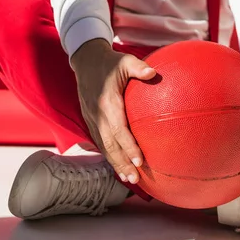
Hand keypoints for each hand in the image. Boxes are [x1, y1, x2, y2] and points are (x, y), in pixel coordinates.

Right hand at [72, 38, 155, 183]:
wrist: (86, 61)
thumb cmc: (110, 61)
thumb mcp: (125, 61)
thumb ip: (139, 68)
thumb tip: (154, 73)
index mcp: (107, 102)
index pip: (118, 129)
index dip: (128, 146)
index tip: (140, 160)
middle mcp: (97, 114)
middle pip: (110, 144)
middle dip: (123, 163)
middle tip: (136, 179)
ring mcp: (91, 118)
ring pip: (104, 146)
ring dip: (116, 163)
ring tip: (129, 179)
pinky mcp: (89, 120)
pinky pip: (99, 141)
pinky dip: (109, 155)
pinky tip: (119, 165)